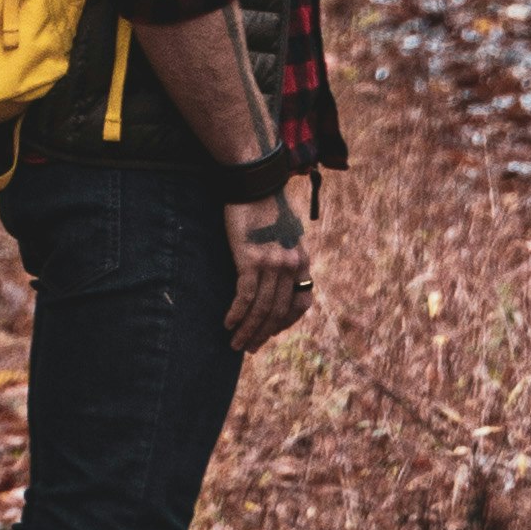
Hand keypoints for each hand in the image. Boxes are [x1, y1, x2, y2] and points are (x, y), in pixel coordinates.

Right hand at [222, 190, 312, 352]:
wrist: (254, 182)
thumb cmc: (266, 205)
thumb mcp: (286, 232)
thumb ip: (286, 256)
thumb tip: (278, 278)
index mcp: (301, 260)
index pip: (300, 303)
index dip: (286, 323)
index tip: (271, 332)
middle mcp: (290, 265)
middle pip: (278, 311)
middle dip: (263, 334)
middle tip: (249, 347)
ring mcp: (272, 263)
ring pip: (261, 309)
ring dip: (247, 331)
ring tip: (235, 344)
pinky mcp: (250, 259)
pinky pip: (244, 297)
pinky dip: (236, 314)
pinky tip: (228, 323)